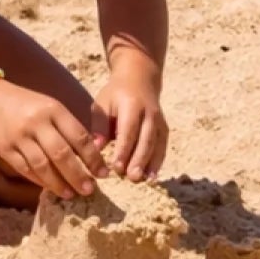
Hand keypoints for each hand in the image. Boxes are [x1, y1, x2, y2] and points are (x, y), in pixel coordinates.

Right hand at [0, 83, 105, 199]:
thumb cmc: (27, 104)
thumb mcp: (51, 106)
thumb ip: (68, 127)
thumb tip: (90, 155)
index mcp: (54, 110)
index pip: (79, 137)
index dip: (93, 158)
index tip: (102, 173)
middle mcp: (37, 123)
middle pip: (62, 154)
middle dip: (77, 175)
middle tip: (89, 190)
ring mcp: (19, 137)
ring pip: (43, 165)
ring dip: (58, 183)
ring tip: (70, 194)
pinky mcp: (5, 149)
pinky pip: (25, 169)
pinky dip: (39, 180)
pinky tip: (50, 187)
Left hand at [90, 65, 167, 182]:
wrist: (140, 78)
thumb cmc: (115, 94)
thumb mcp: (103, 104)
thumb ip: (100, 125)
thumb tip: (95, 148)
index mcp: (131, 106)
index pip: (128, 131)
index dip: (124, 150)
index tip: (116, 167)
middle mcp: (149, 114)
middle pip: (145, 139)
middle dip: (138, 160)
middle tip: (131, 177)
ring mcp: (159, 121)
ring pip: (156, 144)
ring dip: (150, 163)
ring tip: (143, 180)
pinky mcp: (164, 127)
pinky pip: (163, 146)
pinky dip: (158, 161)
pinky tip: (152, 176)